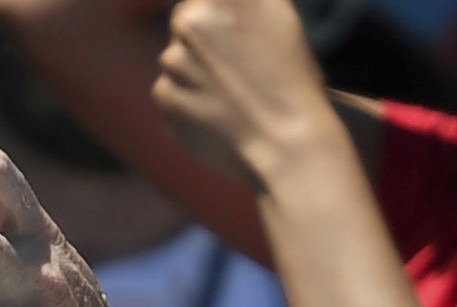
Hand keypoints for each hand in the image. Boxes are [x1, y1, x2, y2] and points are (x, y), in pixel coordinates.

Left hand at [154, 0, 331, 183]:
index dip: (216, 17)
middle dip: (202, 41)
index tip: (230, 36)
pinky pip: (169, 92)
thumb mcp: (279, 17)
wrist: (284, 143)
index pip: (201, 0)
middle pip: (184, 22)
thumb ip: (246, 3)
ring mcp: (174, 61)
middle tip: (233, 67)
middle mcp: (191, 22)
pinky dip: (186, 103)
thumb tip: (222, 6)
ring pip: (175, 59)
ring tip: (232, 95)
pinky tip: (218, 114)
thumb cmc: (291, 80)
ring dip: (194, 72)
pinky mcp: (165, 97)